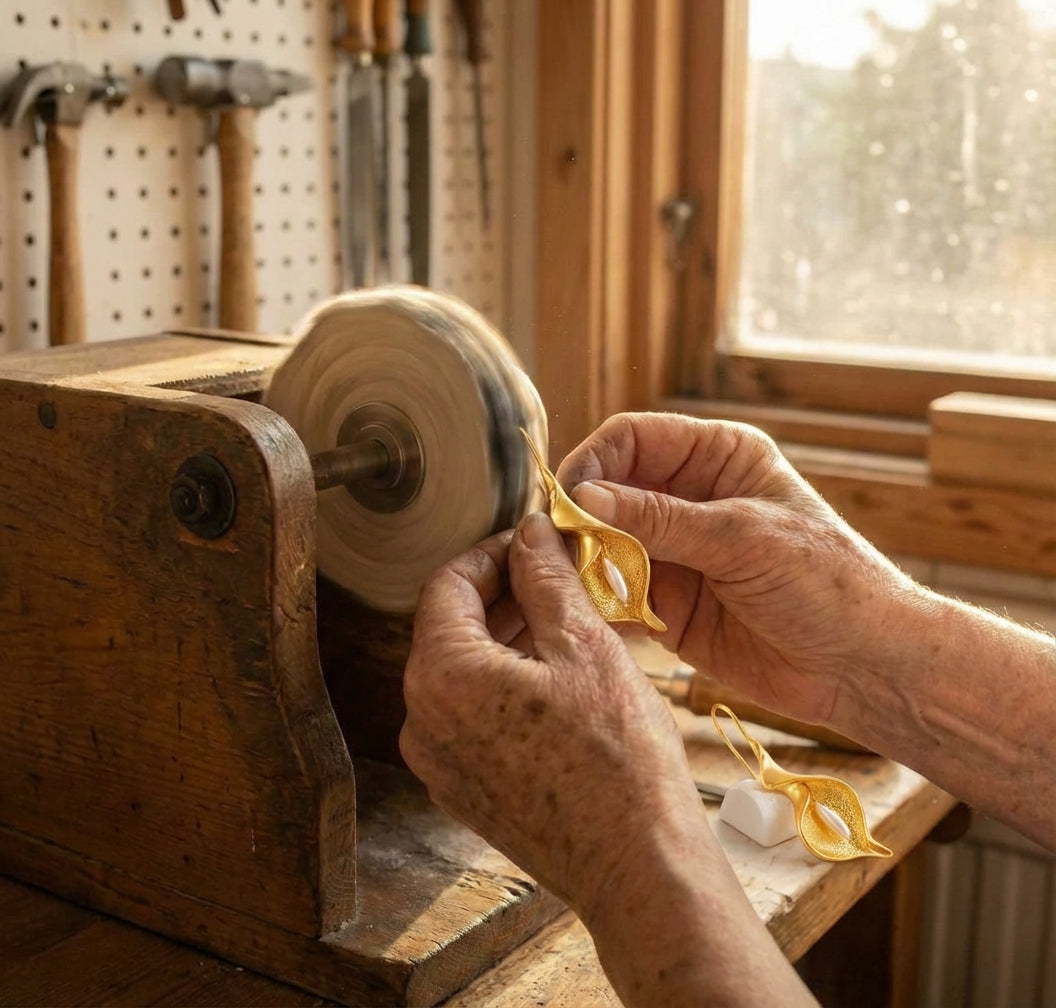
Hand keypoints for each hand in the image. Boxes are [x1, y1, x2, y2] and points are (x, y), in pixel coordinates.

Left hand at [399, 512, 702, 913]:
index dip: (493, 552)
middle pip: (453, 629)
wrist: (638, 868)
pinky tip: (560, 673)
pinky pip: (475, 716)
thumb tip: (531, 532)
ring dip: (511, 638)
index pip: (447, 584)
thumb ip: (547, 578)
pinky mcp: (466, 790)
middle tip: (560, 575)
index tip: (533, 542)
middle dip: (506, 594)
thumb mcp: (585, 646)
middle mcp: (423, 722)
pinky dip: (509, 684)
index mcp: (441, 676)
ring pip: (466, 673)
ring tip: (569, 620)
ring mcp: (441, 763)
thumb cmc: (618, 760)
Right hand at [556, 412, 915, 724]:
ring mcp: (674, 553)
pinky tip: (593, 614)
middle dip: (581, 517)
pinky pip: (613, 594)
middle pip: (608, 490)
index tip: (568, 499)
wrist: (860, 666)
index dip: (594, 462)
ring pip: (602, 543)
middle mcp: (688, 498)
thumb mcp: (742, 539)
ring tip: (573, 584)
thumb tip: (583, 497)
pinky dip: (597, 603)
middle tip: (559, 548)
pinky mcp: (665, 604)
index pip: (633, 439)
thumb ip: (660, 519)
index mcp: (717, 458)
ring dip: (583, 562)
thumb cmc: (826, 583)